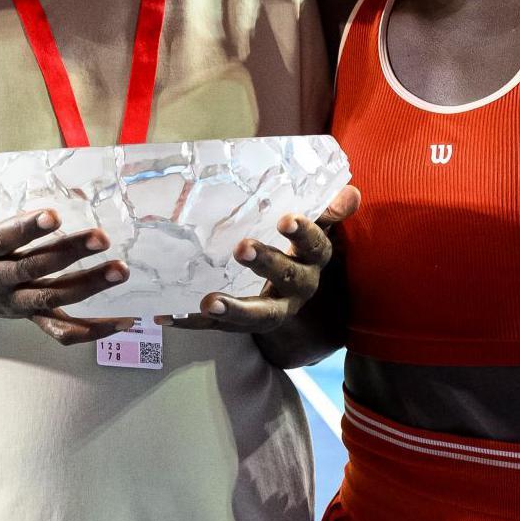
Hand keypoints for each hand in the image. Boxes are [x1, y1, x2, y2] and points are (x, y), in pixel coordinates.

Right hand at [0, 132, 135, 344]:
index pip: (5, 238)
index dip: (28, 228)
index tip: (54, 214)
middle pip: (36, 268)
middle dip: (70, 253)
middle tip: (102, 238)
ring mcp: (14, 300)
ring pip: (52, 299)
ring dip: (89, 287)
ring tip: (120, 270)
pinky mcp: (27, 314)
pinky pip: (60, 329)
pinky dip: (92, 329)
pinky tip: (123, 320)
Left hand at [160, 185, 360, 333]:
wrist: (293, 299)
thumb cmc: (299, 249)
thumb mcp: (317, 230)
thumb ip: (328, 212)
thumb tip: (352, 192)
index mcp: (313, 260)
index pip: (316, 245)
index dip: (303, 233)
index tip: (285, 219)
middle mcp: (298, 288)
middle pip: (287, 278)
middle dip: (266, 263)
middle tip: (241, 248)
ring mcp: (272, 309)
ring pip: (258, 315)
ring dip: (233, 309)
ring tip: (208, 302)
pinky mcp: (243, 325)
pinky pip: (219, 328)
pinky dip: (193, 323)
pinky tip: (167, 316)